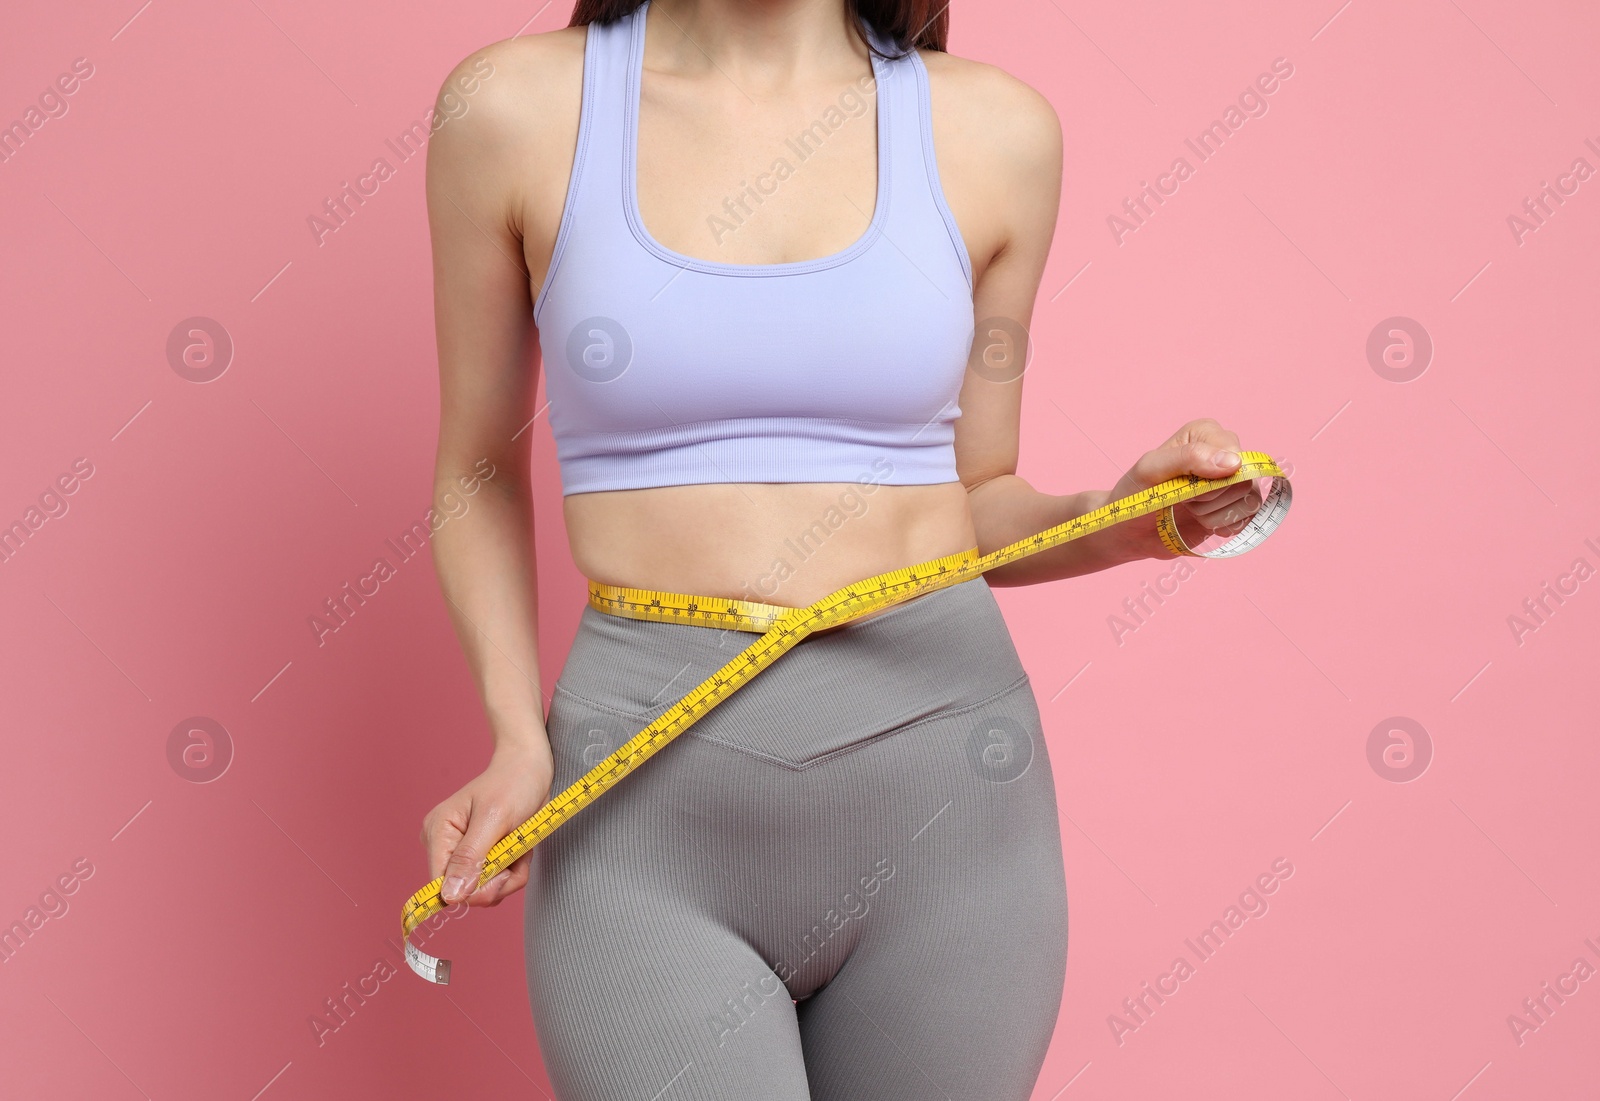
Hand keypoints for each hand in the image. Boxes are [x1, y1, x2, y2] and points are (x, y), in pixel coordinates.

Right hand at [420, 740, 553, 907]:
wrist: (531, 769)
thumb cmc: (512, 784)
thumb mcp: (493, 820)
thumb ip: (470, 858)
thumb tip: (449, 897)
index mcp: (438, 832)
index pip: (441, 884)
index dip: (471, 891)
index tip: (501, 875)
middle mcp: (445, 846)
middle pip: (464, 892)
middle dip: (497, 881)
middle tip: (516, 855)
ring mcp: (462, 853)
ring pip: (484, 891)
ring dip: (510, 875)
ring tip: (519, 848)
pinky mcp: (480, 858)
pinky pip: (495, 883)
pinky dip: (513, 871)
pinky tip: (519, 850)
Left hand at [1103, 418, 1263, 561]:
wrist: (1129, 530)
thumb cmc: (1135, 493)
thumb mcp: (1152, 469)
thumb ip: (1190, 458)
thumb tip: (1234, 462)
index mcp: (1206, 433)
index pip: (1234, 455)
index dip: (1212, 477)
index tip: (1186, 484)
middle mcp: (1224, 453)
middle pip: (1243, 480)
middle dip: (1209, 497)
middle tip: (1183, 498)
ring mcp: (1233, 481)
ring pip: (1248, 501)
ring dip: (1213, 514)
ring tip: (1189, 509)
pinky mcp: (1236, 508)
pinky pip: (1247, 519)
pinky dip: (1222, 525)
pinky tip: (1201, 521)